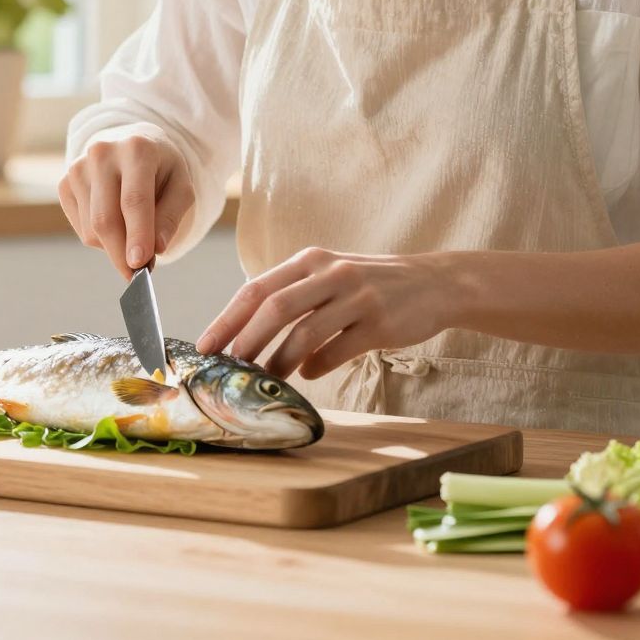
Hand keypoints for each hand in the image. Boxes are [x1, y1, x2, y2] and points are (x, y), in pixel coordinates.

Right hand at [58, 125, 196, 278]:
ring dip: (114, 246)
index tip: (140, 264)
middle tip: (137, 273)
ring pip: (91, 229)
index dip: (138, 234)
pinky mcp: (64, 184)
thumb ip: (171, 217)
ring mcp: (78, 168)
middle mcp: (102, 154)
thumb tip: (156, 248)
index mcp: (137, 149)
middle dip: (121, 253)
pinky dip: (100, 238)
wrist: (133, 146)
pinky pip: (80, 229)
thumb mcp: (181, 188)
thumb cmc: (161, 170)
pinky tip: (115, 223)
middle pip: (106, 219)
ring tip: (133, 234)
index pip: (134, 200)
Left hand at [195, 248, 459, 379]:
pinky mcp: (380, 322)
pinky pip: (338, 349)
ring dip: (279, 361)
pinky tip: (308, 375)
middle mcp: (330, 273)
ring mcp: (357, 296)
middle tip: (228, 368)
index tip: (204, 346)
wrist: (435, 283)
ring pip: (304, 332)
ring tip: (265, 379)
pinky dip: (317, 366)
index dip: (226, 319)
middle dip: (245, 341)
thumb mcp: (330, 276)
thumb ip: (293, 297)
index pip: (256, 288)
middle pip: (274, 307)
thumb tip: (249, 335)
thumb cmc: (371, 284)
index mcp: (310, 260)